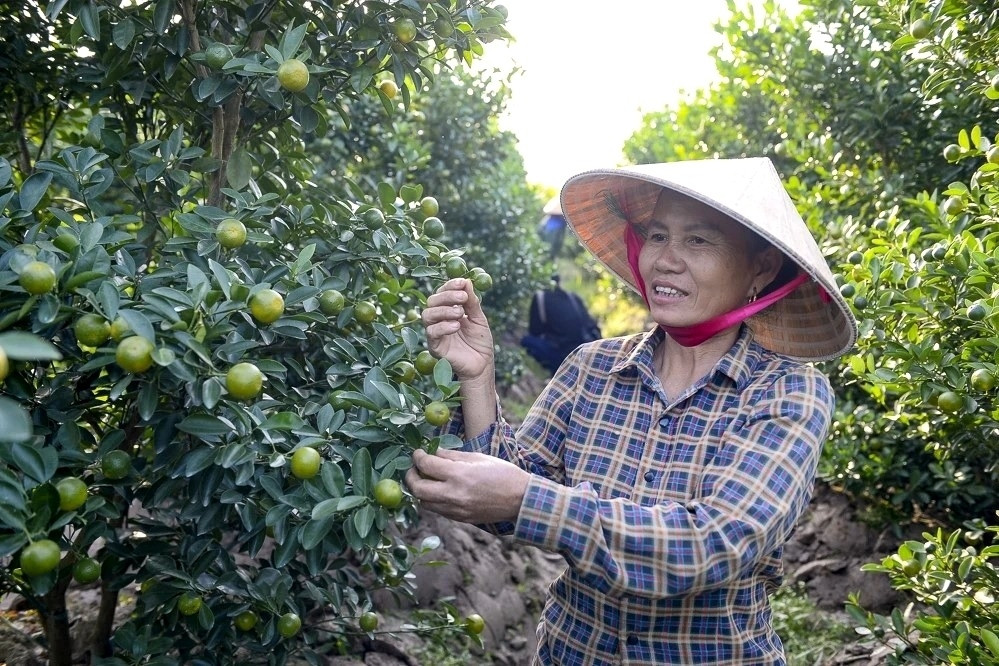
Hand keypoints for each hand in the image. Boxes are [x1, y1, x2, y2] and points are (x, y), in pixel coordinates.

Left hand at [405, 448, 528, 523]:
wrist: (521, 500)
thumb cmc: (503, 474)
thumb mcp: (479, 458)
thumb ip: (453, 456)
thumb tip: (434, 452)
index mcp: (459, 475)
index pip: (426, 465)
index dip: (418, 457)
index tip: (418, 452)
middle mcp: (454, 494)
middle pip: (418, 488)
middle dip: (411, 476)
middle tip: (414, 468)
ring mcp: (456, 509)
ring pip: (424, 502)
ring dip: (420, 490)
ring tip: (425, 479)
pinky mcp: (460, 519)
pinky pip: (437, 510)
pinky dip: (432, 500)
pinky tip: (439, 491)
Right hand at [422, 278, 493, 381]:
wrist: (482, 365)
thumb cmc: (480, 341)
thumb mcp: (479, 319)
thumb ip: (472, 302)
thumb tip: (467, 281)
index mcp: (448, 310)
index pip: (443, 293)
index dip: (450, 286)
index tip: (462, 282)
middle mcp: (438, 320)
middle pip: (432, 301)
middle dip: (447, 296)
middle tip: (462, 298)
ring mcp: (435, 333)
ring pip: (427, 315)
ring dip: (444, 310)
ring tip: (460, 314)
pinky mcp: (434, 347)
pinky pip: (431, 333)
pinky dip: (443, 326)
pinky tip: (456, 326)